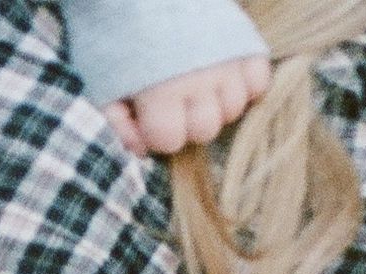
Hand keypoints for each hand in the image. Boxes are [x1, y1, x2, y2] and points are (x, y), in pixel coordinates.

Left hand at [106, 56, 271, 156]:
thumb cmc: (123, 31)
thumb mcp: (106, 78)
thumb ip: (118, 121)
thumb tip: (140, 151)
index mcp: (162, 92)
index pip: (171, 141)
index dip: (159, 134)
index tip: (152, 116)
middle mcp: (200, 79)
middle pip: (205, 130)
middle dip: (188, 123)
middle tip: (177, 100)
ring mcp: (226, 60)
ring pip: (233, 108)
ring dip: (217, 103)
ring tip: (200, 84)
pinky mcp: (245, 42)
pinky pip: (259, 81)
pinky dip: (245, 83)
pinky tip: (226, 76)